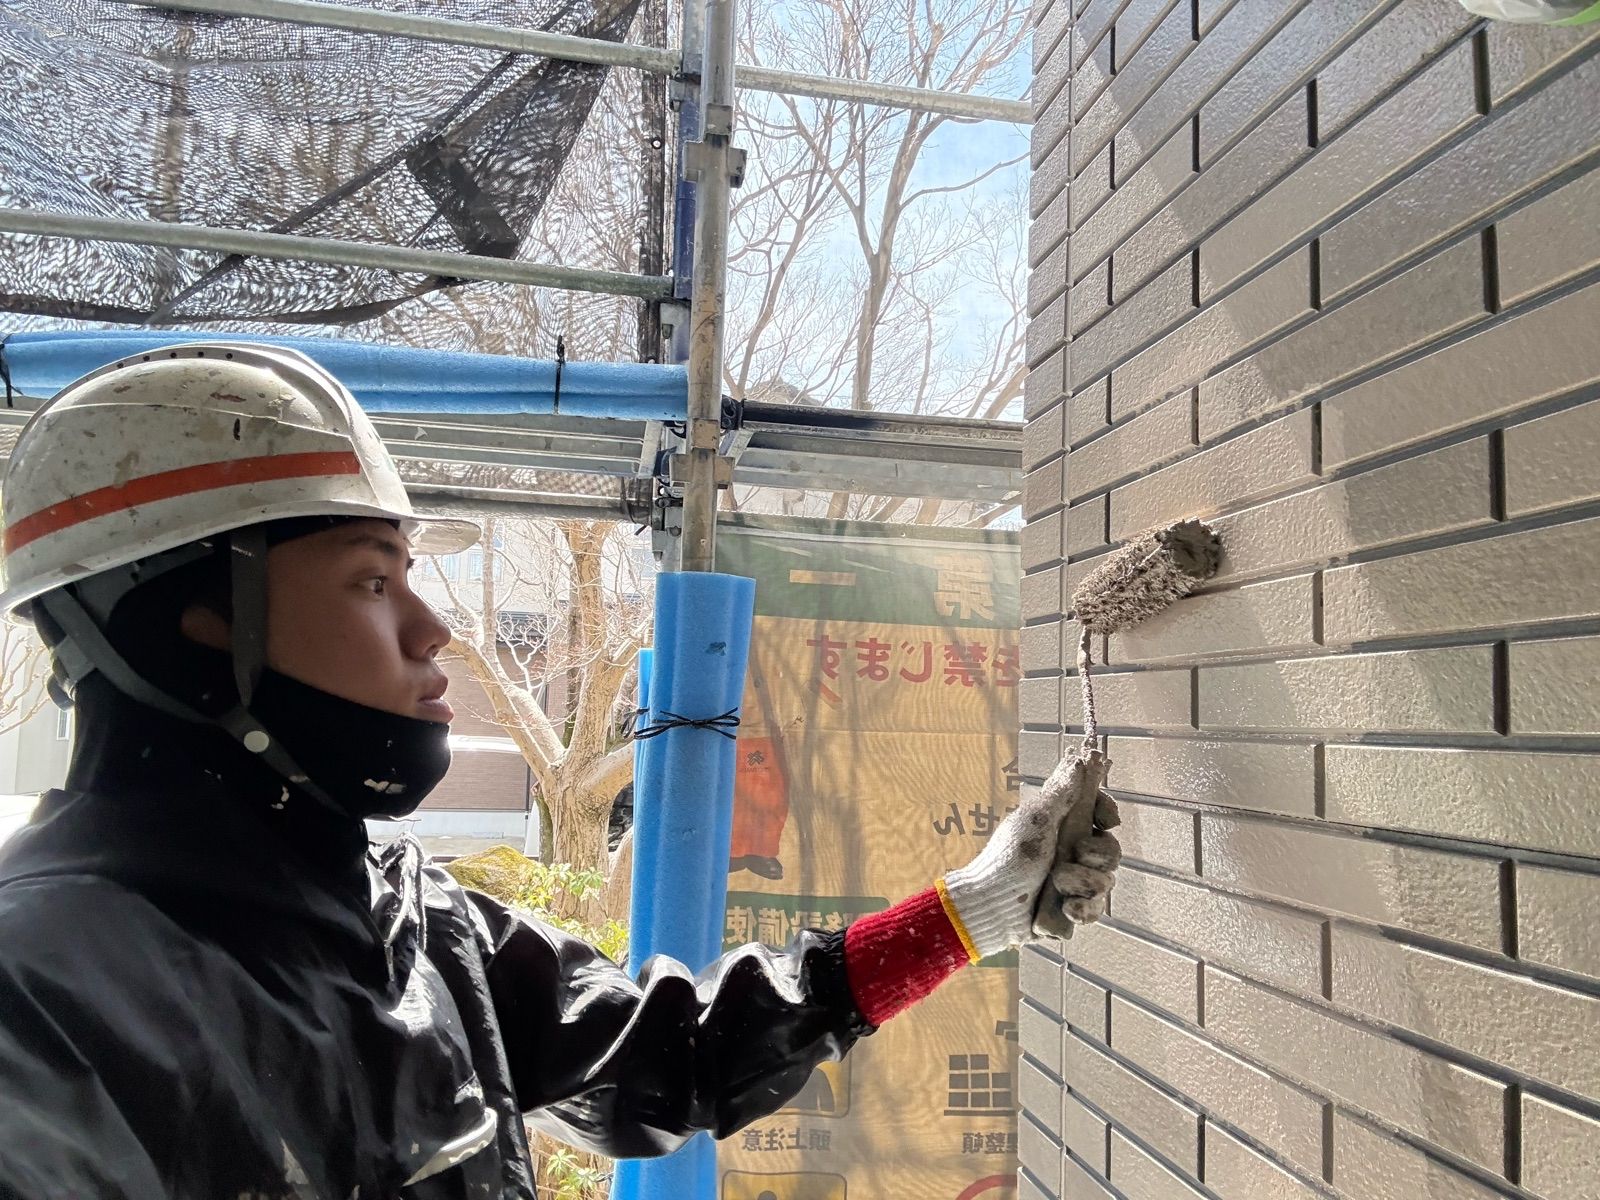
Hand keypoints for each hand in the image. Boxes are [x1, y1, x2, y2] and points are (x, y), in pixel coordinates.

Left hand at [940, 749, 1121, 957]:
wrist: (992, 905)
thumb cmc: (1007, 858)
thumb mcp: (1035, 820)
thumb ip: (1061, 792)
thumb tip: (1078, 760)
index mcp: (1063, 827)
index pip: (1100, 814)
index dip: (1107, 813)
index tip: (1107, 819)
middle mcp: (1072, 853)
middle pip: (1110, 850)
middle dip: (1095, 855)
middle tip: (1075, 854)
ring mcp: (1074, 883)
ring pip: (1105, 882)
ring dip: (1080, 883)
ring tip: (1056, 884)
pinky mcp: (1073, 910)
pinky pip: (1095, 910)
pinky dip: (1081, 909)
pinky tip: (1066, 908)